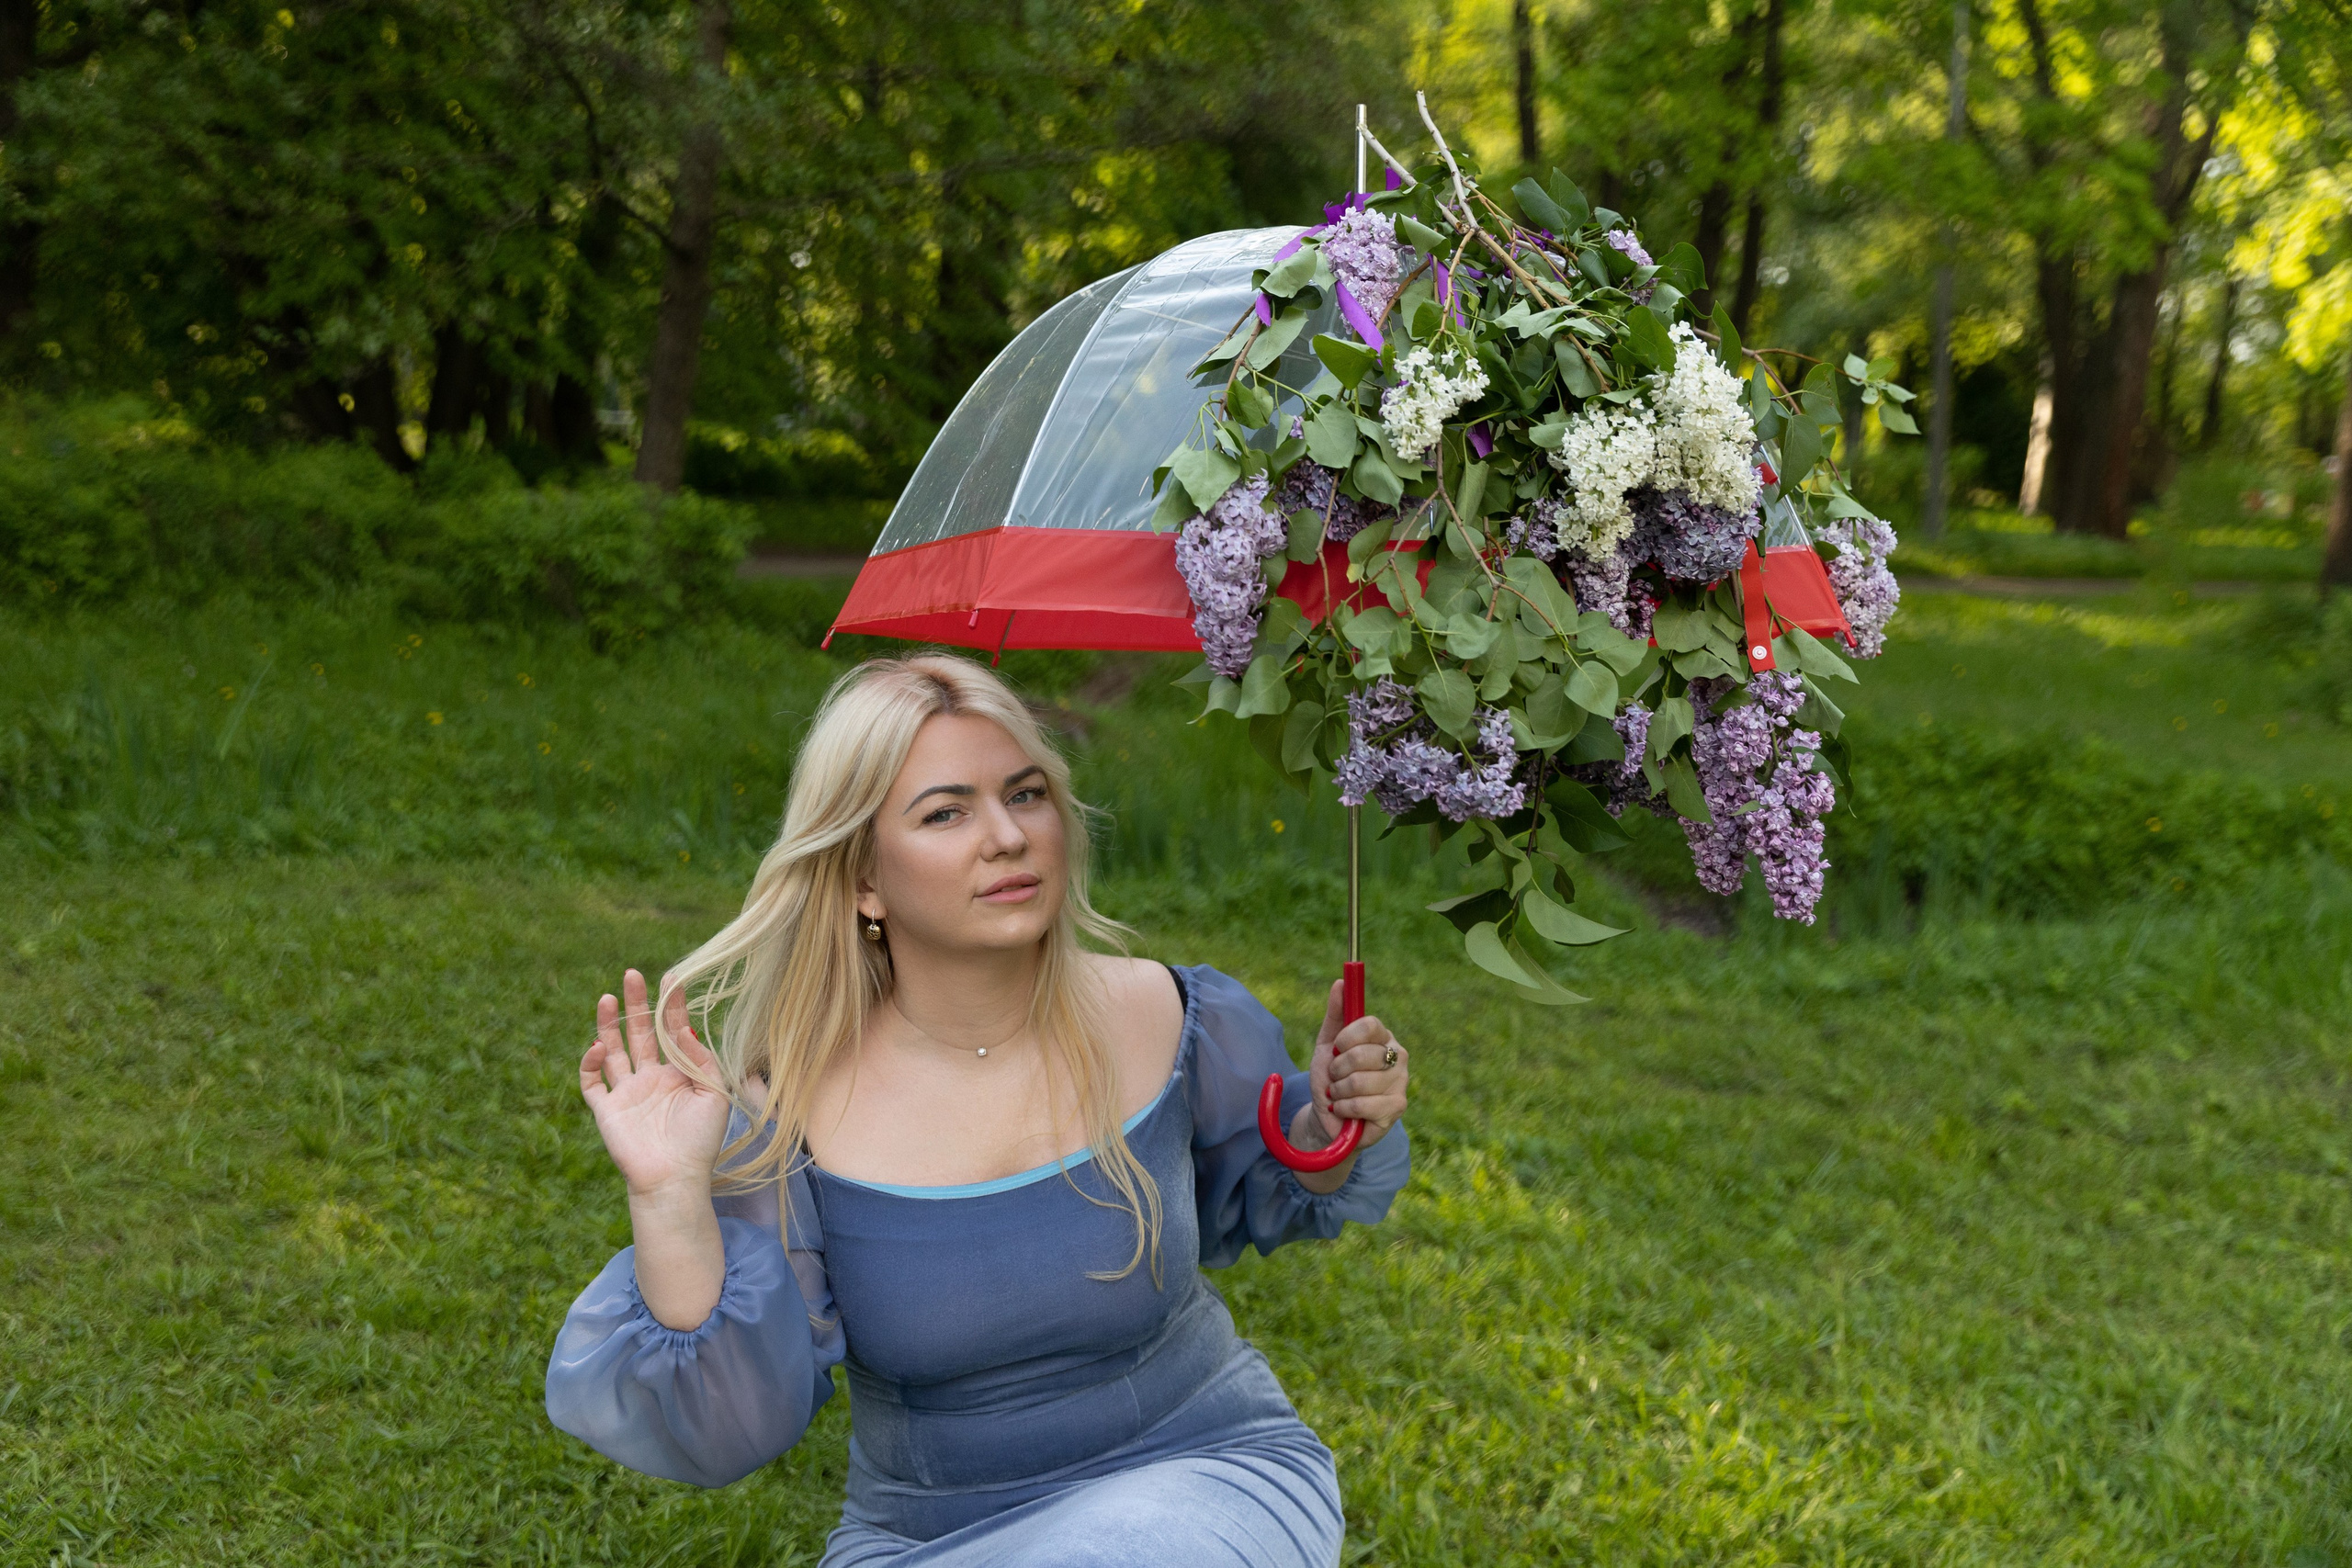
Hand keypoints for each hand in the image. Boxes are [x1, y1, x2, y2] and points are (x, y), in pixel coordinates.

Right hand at [578, 968, 732, 1200]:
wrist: (674, 1180)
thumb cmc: (700, 1141)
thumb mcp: (714, 1094)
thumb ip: (701, 1059)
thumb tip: (682, 1027)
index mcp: (677, 1074)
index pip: (671, 1031)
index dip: (671, 1006)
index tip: (672, 977)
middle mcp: (650, 1079)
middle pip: (639, 1032)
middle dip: (636, 1003)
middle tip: (632, 974)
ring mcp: (627, 1093)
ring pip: (612, 1050)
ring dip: (607, 1024)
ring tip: (607, 997)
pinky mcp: (607, 1110)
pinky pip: (592, 1083)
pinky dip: (589, 1064)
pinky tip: (598, 1046)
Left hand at [1289, 976, 1409, 1156]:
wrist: (1329, 1117)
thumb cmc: (1330, 1078)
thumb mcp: (1326, 1043)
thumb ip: (1335, 1013)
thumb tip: (1340, 982)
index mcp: (1383, 1036)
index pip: (1370, 1024)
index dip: (1347, 1037)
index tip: (1335, 1047)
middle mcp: (1397, 1056)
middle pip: (1363, 1054)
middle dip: (1337, 1069)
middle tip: (1335, 1077)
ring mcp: (1401, 1082)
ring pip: (1359, 1082)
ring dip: (1338, 1091)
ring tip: (1339, 1095)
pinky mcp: (1398, 1107)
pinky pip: (1362, 1104)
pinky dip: (1344, 1109)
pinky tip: (1345, 1111)